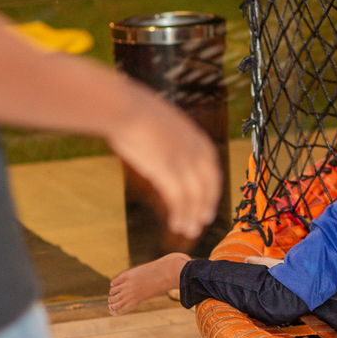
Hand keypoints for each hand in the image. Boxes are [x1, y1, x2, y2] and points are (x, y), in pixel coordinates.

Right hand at [107, 83, 221, 241]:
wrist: (125, 107)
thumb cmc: (134, 110)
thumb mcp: (161, 122)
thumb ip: (168, 136)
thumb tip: (160, 141)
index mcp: (196, 137)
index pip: (212, 167)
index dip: (212, 186)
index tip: (209, 198)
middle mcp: (195, 151)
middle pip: (208, 184)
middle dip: (207, 204)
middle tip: (204, 220)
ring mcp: (182, 161)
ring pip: (196, 196)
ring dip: (193, 215)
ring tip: (189, 230)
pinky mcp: (167, 171)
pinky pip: (179, 200)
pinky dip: (180, 214)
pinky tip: (177, 224)